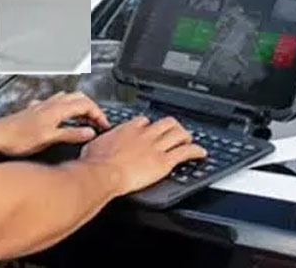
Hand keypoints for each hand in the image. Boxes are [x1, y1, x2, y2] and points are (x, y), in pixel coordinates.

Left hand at [0, 91, 110, 156]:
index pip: (86, 104)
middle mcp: (51, 104)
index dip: (98, 114)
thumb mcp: (49, 138)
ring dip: (79, 106)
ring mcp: (42, 106)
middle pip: (79, 97)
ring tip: (84, 119)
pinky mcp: (34, 111)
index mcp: (57, 109)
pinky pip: (55, 103)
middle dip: (91, 108)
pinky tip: (61, 117)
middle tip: (97, 122)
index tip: (104, 126)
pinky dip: (65, 108)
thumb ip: (71, 134)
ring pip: (67, 98)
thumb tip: (90, 132)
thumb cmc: (18, 139)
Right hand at [79, 116, 206, 196]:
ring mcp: (156, 147)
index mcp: (128, 129)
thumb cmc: (95, 163)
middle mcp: (145, 134)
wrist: (103, 174)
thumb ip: (101, 143)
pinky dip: (196, 151)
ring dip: (186, 136)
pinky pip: (185, 152)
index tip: (151, 129)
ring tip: (189, 140)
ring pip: (179, 134)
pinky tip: (201, 153)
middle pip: (166, 122)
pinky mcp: (164, 161)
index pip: (144, 121)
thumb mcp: (94, 146)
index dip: (150, 125)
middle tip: (176, 132)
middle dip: (173, 126)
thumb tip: (96, 145)